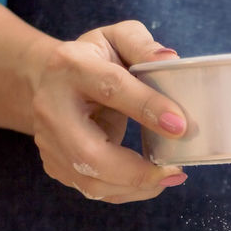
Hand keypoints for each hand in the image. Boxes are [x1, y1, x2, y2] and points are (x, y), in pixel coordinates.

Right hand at [29, 21, 188, 202]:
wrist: (51, 81)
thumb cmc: (94, 59)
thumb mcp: (118, 39)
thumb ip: (143, 46)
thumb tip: (171, 62)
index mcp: (70, 67)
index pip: (111, 89)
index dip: (147, 108)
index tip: (181, 126)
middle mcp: (52, 108)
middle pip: (90, 153)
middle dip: (137, 170)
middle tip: (176, 171)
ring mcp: (49, 142)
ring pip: (90, 180)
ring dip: (136, 185)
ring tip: (170, 176)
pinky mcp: (55, 164)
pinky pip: (93, 189)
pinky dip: (127, 191)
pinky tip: (151, 181)